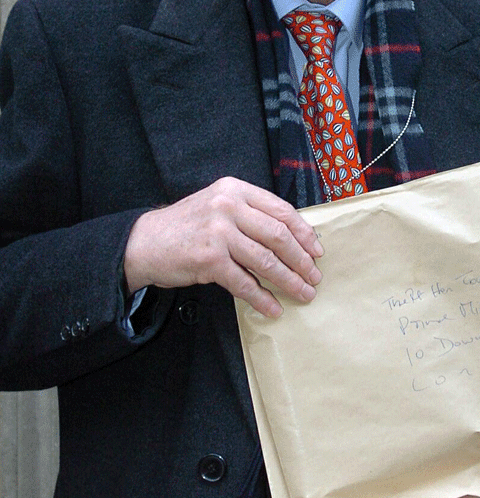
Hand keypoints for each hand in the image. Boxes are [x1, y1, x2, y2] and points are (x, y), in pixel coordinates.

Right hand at [123, 177, 322, 317]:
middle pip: (278, 235)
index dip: (303, 232)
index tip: (317, 250)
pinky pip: (244, 283)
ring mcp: (218, 234)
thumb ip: (250, 213)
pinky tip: (273, 308)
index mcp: (236, 190)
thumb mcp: (218, 204)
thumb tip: (291, 237)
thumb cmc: (186, 226)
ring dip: (288, 281)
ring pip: (265, 261)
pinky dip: (262, 298)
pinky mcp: (208, 260)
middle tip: (314, 276)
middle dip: (301, 260)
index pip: (280, 210)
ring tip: (302, 293)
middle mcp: (228, 207)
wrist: (144, 242)